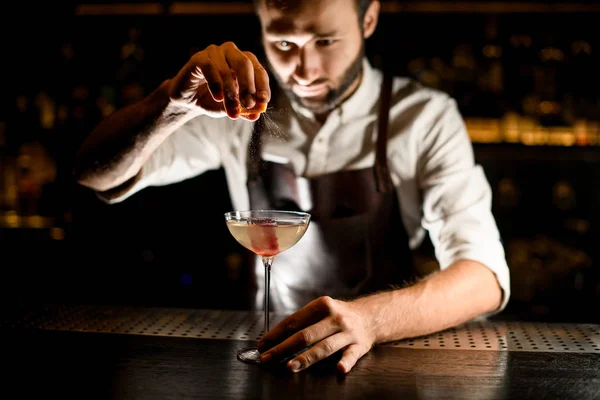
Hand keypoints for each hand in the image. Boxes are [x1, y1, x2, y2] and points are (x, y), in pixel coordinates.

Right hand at [167, 42, 269, 119]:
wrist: (189, 101)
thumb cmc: (214, 100)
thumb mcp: (233, 108)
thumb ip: (245, 110)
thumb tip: (256, 114)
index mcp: (244, 62)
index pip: (258, 70)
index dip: (262, 85)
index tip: (264, 100)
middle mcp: (231, 52)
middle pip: (245, 64)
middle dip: (248, 86)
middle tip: (248, 104)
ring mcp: (214, 52)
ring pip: (226, 69)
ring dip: (230, 92)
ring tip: (231, 111)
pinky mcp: (198, 58)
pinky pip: (209, 67)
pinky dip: (215, 84)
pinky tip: (218, 97)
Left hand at [257, 296, 375, 373]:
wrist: (370, 317)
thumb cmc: (339, 315)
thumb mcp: (322, 310)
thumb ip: (303, 321)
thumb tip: (276, 337)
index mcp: (322, 305)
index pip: (294, 321)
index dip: (276, 334)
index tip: (263, 344)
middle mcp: (335, 318)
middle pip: (306, 335)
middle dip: (284, 348)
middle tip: (268, 358)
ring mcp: (347, 332)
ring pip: (325, 346)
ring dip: (307, 357)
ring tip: (291, 366)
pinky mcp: (359, 346)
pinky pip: (351, 355)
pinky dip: (345, 362)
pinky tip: (339, 368)